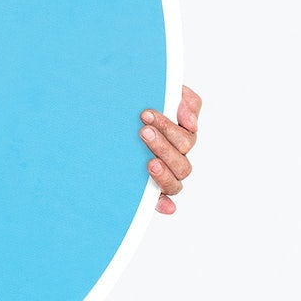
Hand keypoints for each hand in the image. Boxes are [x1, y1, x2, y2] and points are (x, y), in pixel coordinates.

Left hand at [140, 85, 201, 215]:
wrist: (109, 119)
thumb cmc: (139, 107)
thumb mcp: (162, 94)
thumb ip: (183, 99)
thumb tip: (190, 122)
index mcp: (181, 135)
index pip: (186, 134)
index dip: (170, 125)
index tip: (146, 114)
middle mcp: (176, 157)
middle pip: (182, 158)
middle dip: (163, 143)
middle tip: (142, 131)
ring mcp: (165, 175)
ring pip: (176, 180)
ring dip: (164, 172)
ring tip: (149, 162)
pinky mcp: (152, 190)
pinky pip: (164, 201)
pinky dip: (166, 204)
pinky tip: (165, 206)